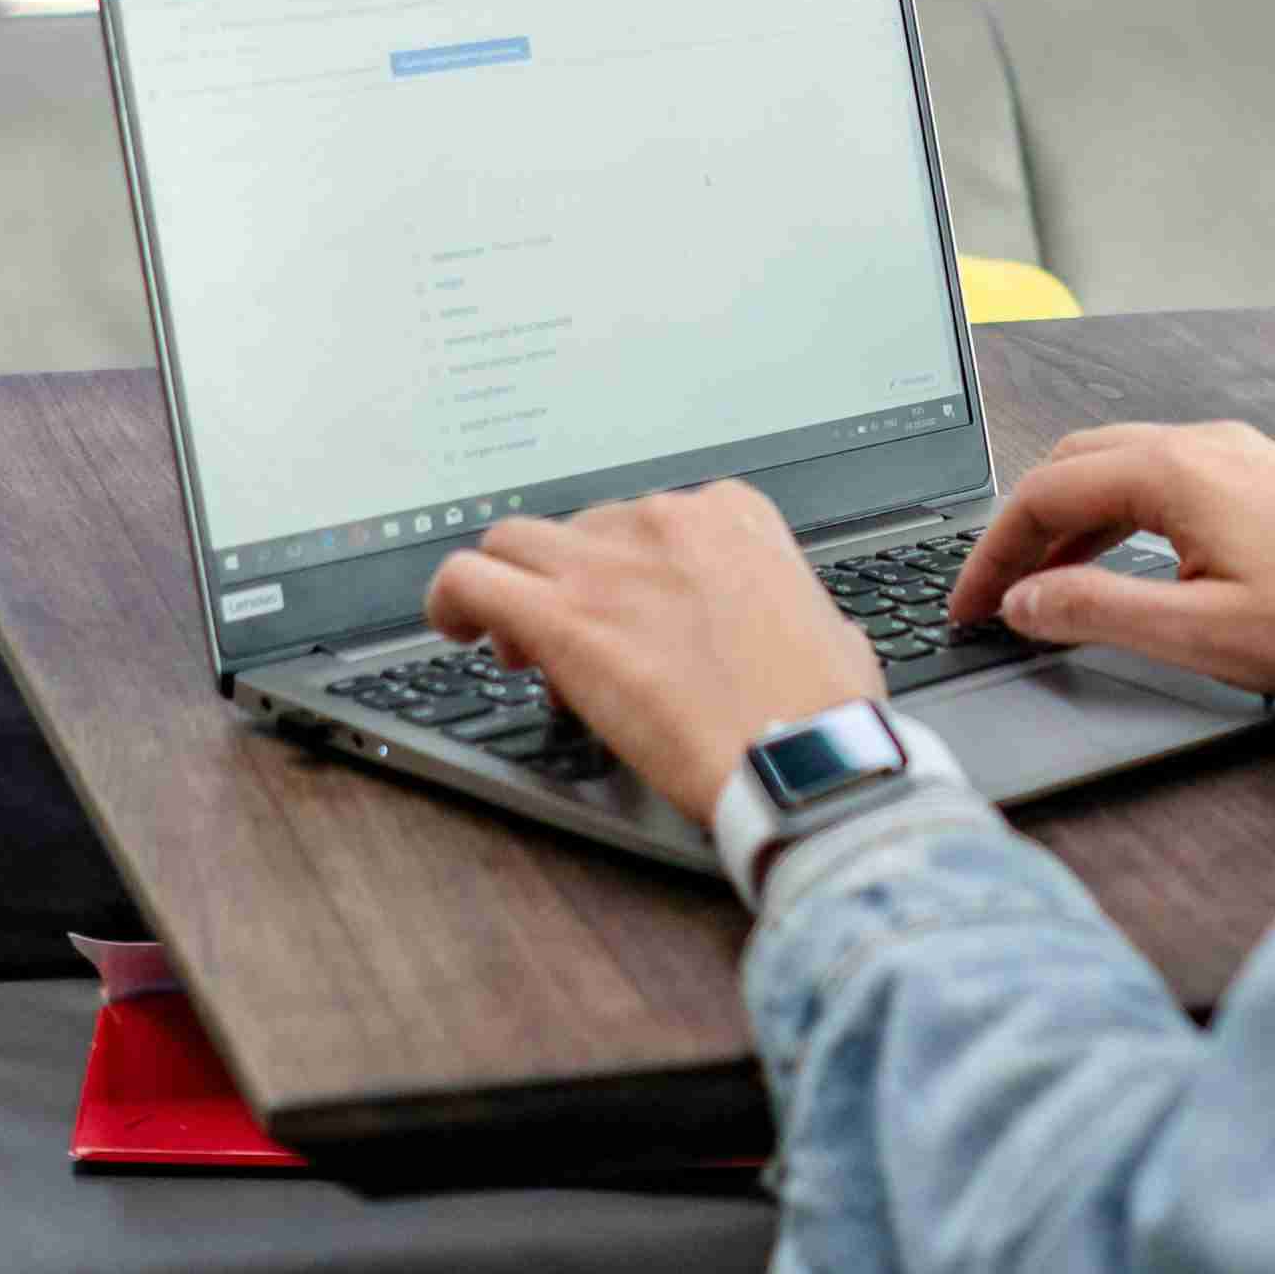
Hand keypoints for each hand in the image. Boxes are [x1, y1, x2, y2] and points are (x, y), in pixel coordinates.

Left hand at [424, 484, 882, 824]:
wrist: (803, 758)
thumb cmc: (822, 710)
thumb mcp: (824, 626)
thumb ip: (780, 604)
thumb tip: (768, 622)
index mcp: (730, 515)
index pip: (644, 520)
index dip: (624, 572)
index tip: (625, 614)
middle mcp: (663, 522)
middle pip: (576, 529)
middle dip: (567, 581)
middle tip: (569, 642)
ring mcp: (607, 565)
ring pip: (512, 542)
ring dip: (509, 586)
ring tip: (515, 644)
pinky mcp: (561, 618)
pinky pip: (469, 578)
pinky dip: (450, 599)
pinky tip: (453, 628)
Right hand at [943, 422, 1274, 703]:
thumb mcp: (1199, 633)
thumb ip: (1098, 612)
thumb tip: (1024, 603)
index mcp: (1179, 471)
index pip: (1047, 493)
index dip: (993, 552)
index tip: (968, 605)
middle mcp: (1205, 445)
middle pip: (1076, 465)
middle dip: (1022, 528)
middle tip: (991, 592)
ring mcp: (1239, 455)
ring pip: (1119, 468)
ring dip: (1069, 522)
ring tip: (1040, 588)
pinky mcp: (1263, 478)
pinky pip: (1163, 479)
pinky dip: (1117, 518)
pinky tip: (1116, 566)